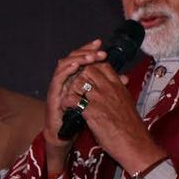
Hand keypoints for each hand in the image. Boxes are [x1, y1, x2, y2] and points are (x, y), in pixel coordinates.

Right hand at [43, 39, 105, 175]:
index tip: (101, 44)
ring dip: (78, 58)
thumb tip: (125, 78)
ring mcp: (58, 85)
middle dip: (86, 52)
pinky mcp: (53, 94)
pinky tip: (76, 66)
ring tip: (90, 57)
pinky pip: (58, 78)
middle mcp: (66, 78)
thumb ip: (109, 88)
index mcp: (76, 77)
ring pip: (65, 64)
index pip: (82, 58)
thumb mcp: (99, 100)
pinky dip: (67, 70)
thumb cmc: (81, 117)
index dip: (90, 49)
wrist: (65, 134)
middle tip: (98, 49)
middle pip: (73, 57)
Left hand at [59, 58, 166, 174]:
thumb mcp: (128, 103)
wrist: (135, 144)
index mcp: (119, 86)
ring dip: (72, 89)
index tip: (89, 78)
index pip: (103, 66)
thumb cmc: (132, 128)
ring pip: (78, 82)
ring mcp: (99, 99)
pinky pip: (73, 100)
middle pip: (88, 71)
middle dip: (80, 77)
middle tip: (77, 88)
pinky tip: (67, 107)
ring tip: (71, 98)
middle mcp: (109, 89)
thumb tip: (122, 82)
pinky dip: (67, 102)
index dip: (93, 69)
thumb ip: (121, 91)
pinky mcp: (91, 111)